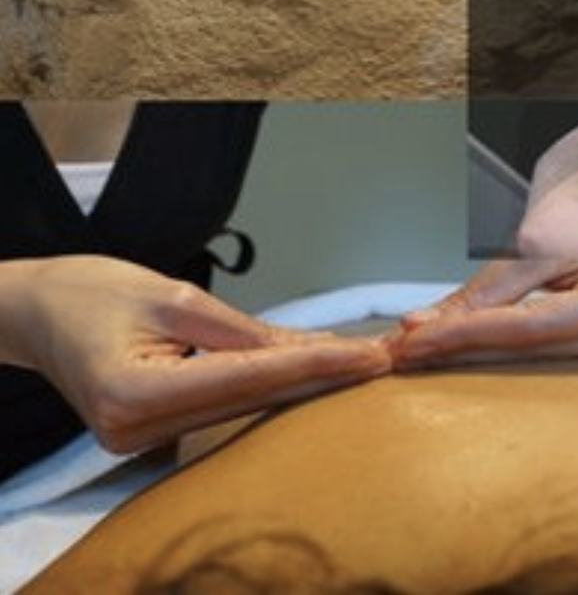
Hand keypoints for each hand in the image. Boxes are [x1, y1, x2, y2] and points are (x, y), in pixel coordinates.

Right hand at [0, 255, 388, 453]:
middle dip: (322, 378)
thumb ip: (243, 331)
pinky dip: (266, 391)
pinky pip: (222, 412)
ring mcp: (140, 441)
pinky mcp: (149, 437)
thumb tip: (314, 350)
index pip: (249, 378)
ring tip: (361, 363)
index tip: (372, 356)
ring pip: (243, 410)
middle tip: (386, 357)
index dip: (318, 366)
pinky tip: (310, 376)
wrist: (35, 312)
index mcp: (132, 392)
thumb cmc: (90, 292)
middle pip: (252, 401)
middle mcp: (135, 429)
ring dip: (302, 387)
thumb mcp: (172, 296)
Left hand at [391, 114, 577, 367]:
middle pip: (534, 353)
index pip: (534, 326)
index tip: (416, 340)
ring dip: (476, 360)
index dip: (467, 334)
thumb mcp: (533, 245)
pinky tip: (464, 358)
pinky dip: (504, 359)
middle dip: (462, 352)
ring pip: (539, 363)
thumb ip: (483, 292)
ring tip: (424, 355)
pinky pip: (551, 363)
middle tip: (405, 353)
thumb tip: (425, 326)